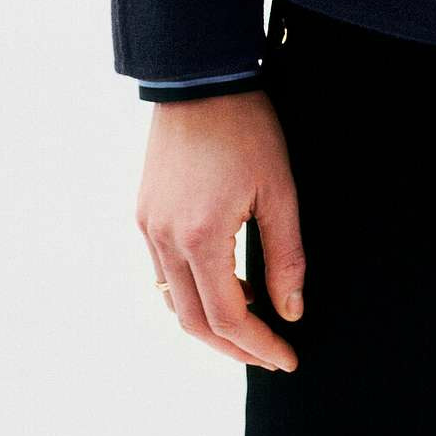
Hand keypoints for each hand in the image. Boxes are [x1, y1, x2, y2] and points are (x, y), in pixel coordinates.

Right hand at [136, 89, 305, 370]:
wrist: (199, 77)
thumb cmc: (245, 126)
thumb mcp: (278, 190)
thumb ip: (286, 257)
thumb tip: (291, 312)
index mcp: (200, 238)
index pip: (228, 318)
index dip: (259, 346)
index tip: (287, 358)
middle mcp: (164, 240)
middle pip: (194, 322)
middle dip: (234, 347)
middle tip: (269, 355)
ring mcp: (148, 227)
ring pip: (174, 301)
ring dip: (210, 323)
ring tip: (250, 326)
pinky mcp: (145, 212)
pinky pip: (163, 272)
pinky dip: (191, 293)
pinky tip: (221, 288)